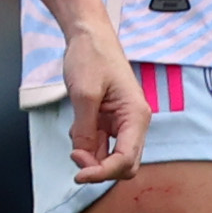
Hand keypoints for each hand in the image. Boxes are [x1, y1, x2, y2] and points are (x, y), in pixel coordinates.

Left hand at [56, 16, 148, 184]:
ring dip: (91, 156)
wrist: (90, 37)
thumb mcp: (84, 94)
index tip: (78, 175)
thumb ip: (85, 129)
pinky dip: (87, 144)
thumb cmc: (93, 58)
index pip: (126, 159)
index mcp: (136, 116)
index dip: (103, 172)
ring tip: (75, 135)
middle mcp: (133, 123)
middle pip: (124, 163)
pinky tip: (77, 128)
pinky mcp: (109, 121)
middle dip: (99, 168)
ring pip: (110, 156)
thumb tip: (83, 157)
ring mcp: (121, 123)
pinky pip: (100, 144)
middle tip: (75, 156)